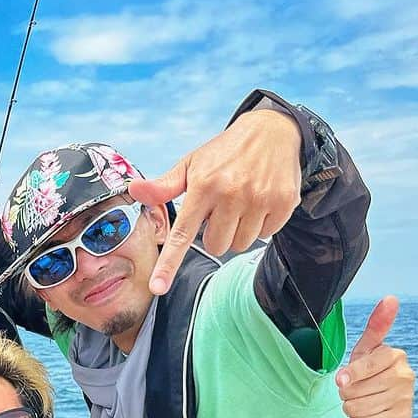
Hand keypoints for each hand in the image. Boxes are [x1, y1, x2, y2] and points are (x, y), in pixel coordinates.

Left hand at [128, 109, 301, 294]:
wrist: (273, 130)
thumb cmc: (224, 153)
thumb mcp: (191, 165)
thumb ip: (163, 187)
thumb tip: (133, 190)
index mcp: (203, 186)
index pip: (182, 234)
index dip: (168, 264)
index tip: (157, 287)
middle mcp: (231, 193)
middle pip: (216, 246)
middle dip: (216, 234)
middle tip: (221, 210)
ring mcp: (260, 198)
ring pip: (240, 244)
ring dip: (238, 231)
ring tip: (241, 204)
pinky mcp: (284, 201)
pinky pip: (265, 235)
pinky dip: (261, 225)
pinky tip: (260, 202)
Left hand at [337, 296, 413, 417]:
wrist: (381, 410)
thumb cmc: (369, 377)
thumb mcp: (366, 352)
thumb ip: (375, 328)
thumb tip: (390, 299)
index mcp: (395, 355)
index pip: (365, 365)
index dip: (348, 375)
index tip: (341, 380)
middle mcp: (405, 375)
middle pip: (354, 389)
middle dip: (346, 393)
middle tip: (355, 391)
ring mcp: (405, 398)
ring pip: (356, 407)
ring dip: (350, 408)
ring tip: (361, 402)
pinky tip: (368, 415)